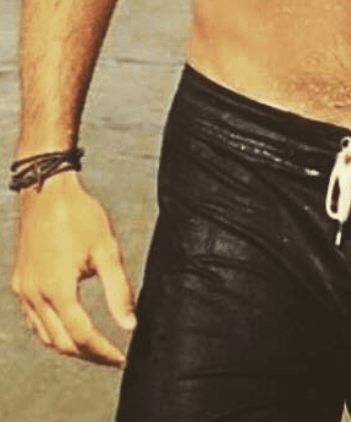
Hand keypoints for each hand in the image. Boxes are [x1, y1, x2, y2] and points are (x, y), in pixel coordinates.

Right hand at [12, 172, 135, 365]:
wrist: (47, 191)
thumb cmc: (80, 215)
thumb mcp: (107, 250)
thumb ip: (119, 290)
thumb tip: (130, 325)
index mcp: (58, 290)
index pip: (82, 336)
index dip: (104, 351)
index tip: (122, 359)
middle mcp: (35, 296)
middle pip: (62, 342)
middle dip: (88, 354)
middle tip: (112, 357)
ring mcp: (24, 291)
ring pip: (44, 336)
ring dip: (69, 346)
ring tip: (95, 347)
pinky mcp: (20, 283)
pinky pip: (33, 320)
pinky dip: (51, 332)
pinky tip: (68, 328)